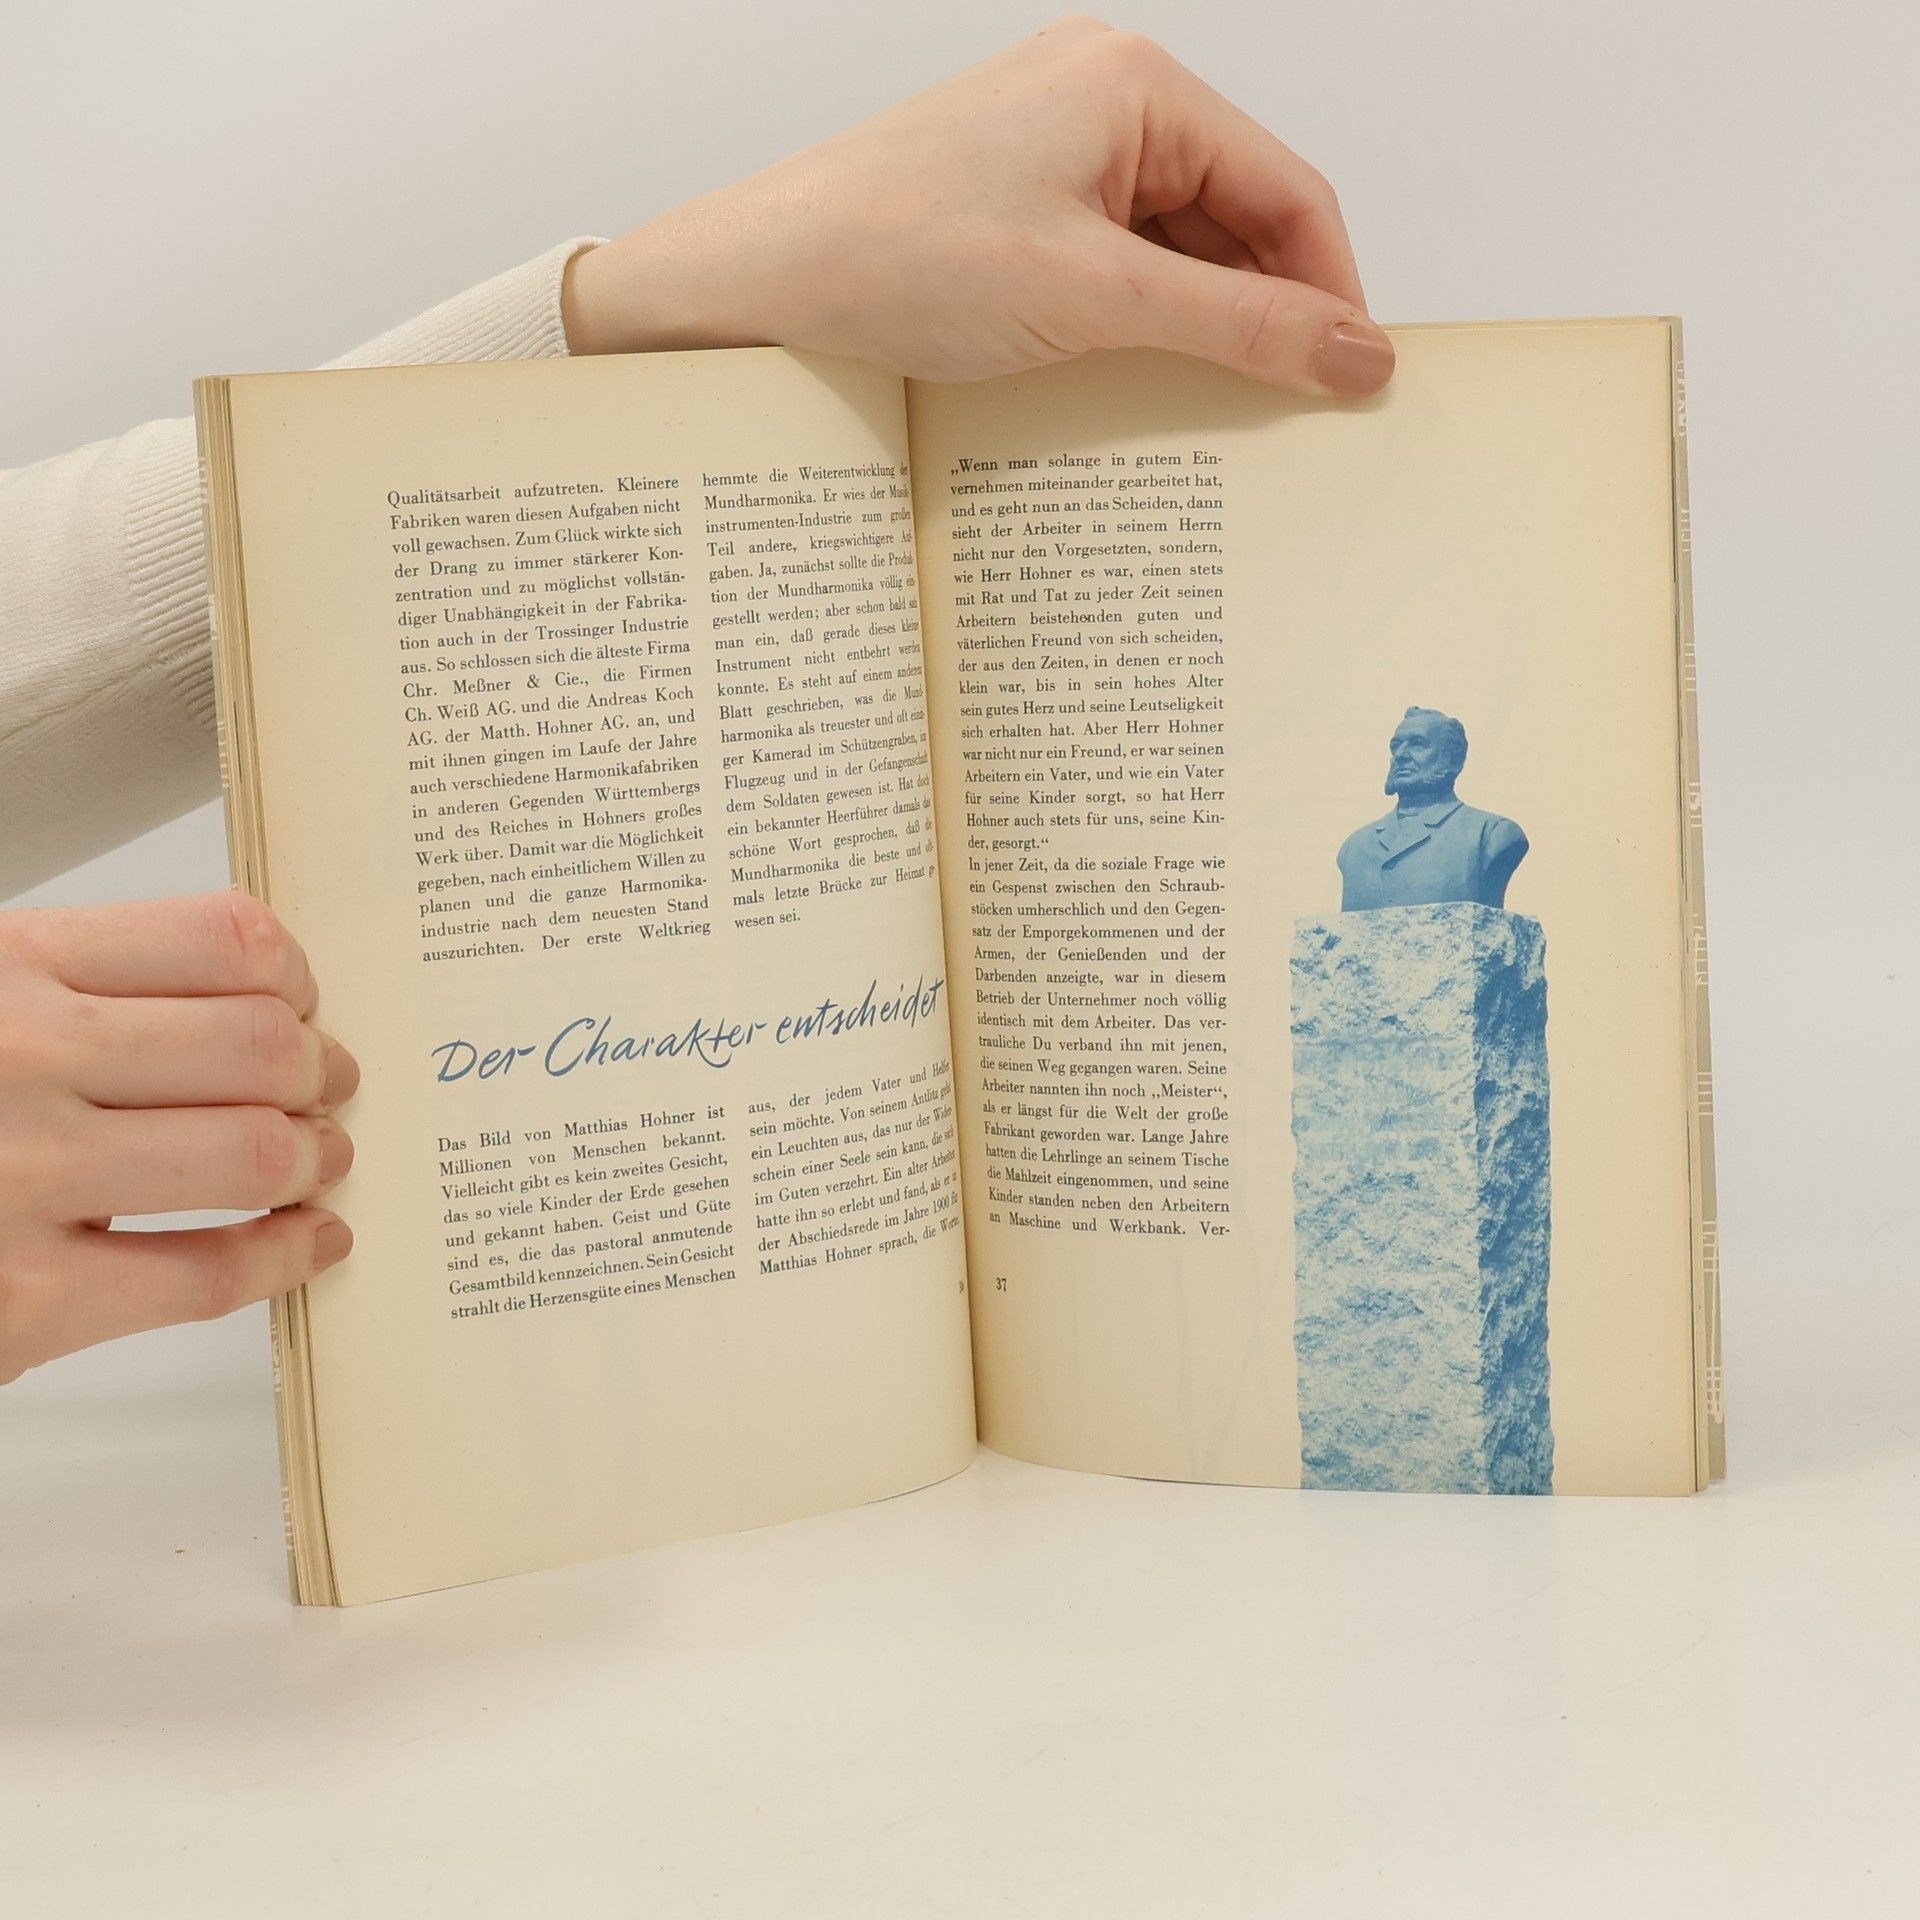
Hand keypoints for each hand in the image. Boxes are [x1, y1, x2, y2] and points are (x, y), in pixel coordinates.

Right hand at [0, 892, 357, 1383]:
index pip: (220, 938)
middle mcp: (17, 1057)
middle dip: (318, 1071)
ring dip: (312, 1157)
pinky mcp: (20, 1303)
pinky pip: (204, 1275)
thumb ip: (65, 987)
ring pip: (249, 1152)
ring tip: (319, 1160)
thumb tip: (236, 1000)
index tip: (305, 1005)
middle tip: (331, 1088)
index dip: (294, 977)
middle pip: (257, 1045)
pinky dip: (284, 1257)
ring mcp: (20, 1179)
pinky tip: (310, 1242)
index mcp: (3, 964)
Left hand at [563, 15, 1392, 396]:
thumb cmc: (896, 253)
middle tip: (1292, 414)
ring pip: (1179, 251)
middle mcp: (1103, 103)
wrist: (758, 283)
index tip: (1355, 380)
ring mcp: (1055, 156)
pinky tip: (1140, 389)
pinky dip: (1142, 329)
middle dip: (1268, 314)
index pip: (1288, 190)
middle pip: (1239, 219)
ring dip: (1204, 330)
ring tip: (1214, 415)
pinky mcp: (1017, 211)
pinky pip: (1118, 269)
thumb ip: (1239, 325)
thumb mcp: (1096, 299)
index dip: (1332, 290)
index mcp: (1136, 85)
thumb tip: (1354, 352)